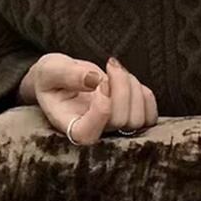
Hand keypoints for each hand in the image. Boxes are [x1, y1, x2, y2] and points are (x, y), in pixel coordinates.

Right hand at [19, 53, 157, 143]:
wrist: (63, 79)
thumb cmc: (52, 77)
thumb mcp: (50, 69)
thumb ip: (66, 74)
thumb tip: (93, 79)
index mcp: (68, 125)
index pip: (87, 135)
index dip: (100, 112)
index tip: (100, 84)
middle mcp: (93, 131)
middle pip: (119, 121)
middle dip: (120, 87)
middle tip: (109, 65)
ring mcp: (114, 128)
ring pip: (138, 120)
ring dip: (133, 87)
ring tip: (116, 71)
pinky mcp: (131, 120)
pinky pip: (150, 117)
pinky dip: (146, 95)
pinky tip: (129, 81)